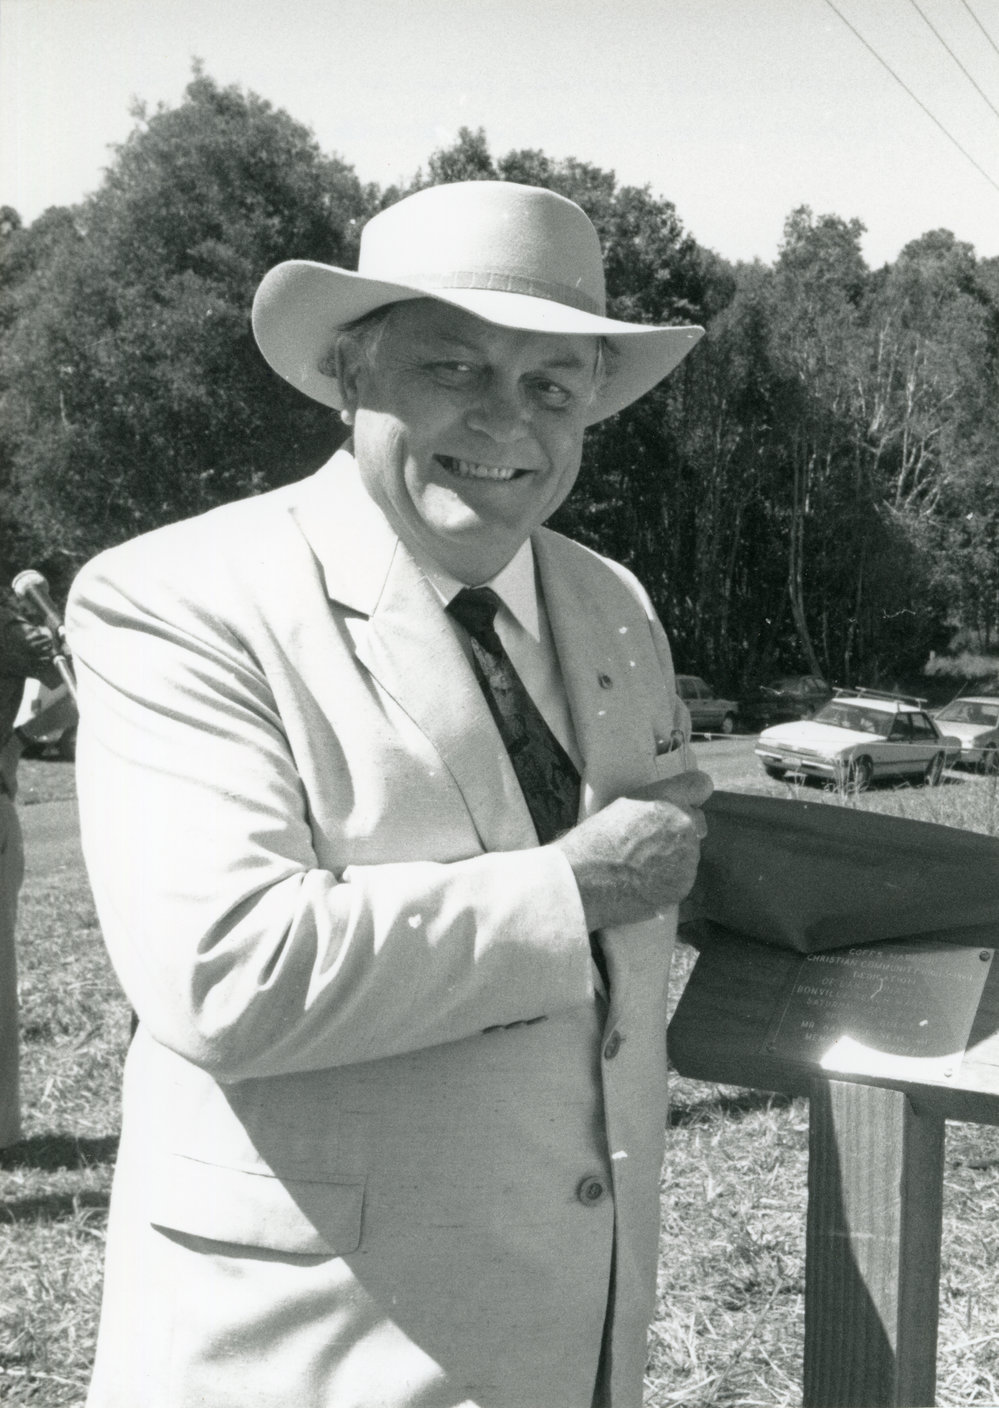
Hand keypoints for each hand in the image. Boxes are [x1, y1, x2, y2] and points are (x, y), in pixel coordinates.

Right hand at [553, 769, 713, 930]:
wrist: (584, 882)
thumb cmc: (592, 843)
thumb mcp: (621, 807)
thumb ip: (652, 806)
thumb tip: (663, 814)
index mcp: (665, 798)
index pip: (700, 784)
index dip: (693, 793)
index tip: (686, 801)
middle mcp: (683, 823)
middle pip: (696, 822)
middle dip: (680, 829)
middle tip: (652, 842)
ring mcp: (687, 856)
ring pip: (689, 852)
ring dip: (674, 857)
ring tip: (641, 867)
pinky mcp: (684, 884)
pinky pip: (682, 877)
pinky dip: (669, 880)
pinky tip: (644, 883)